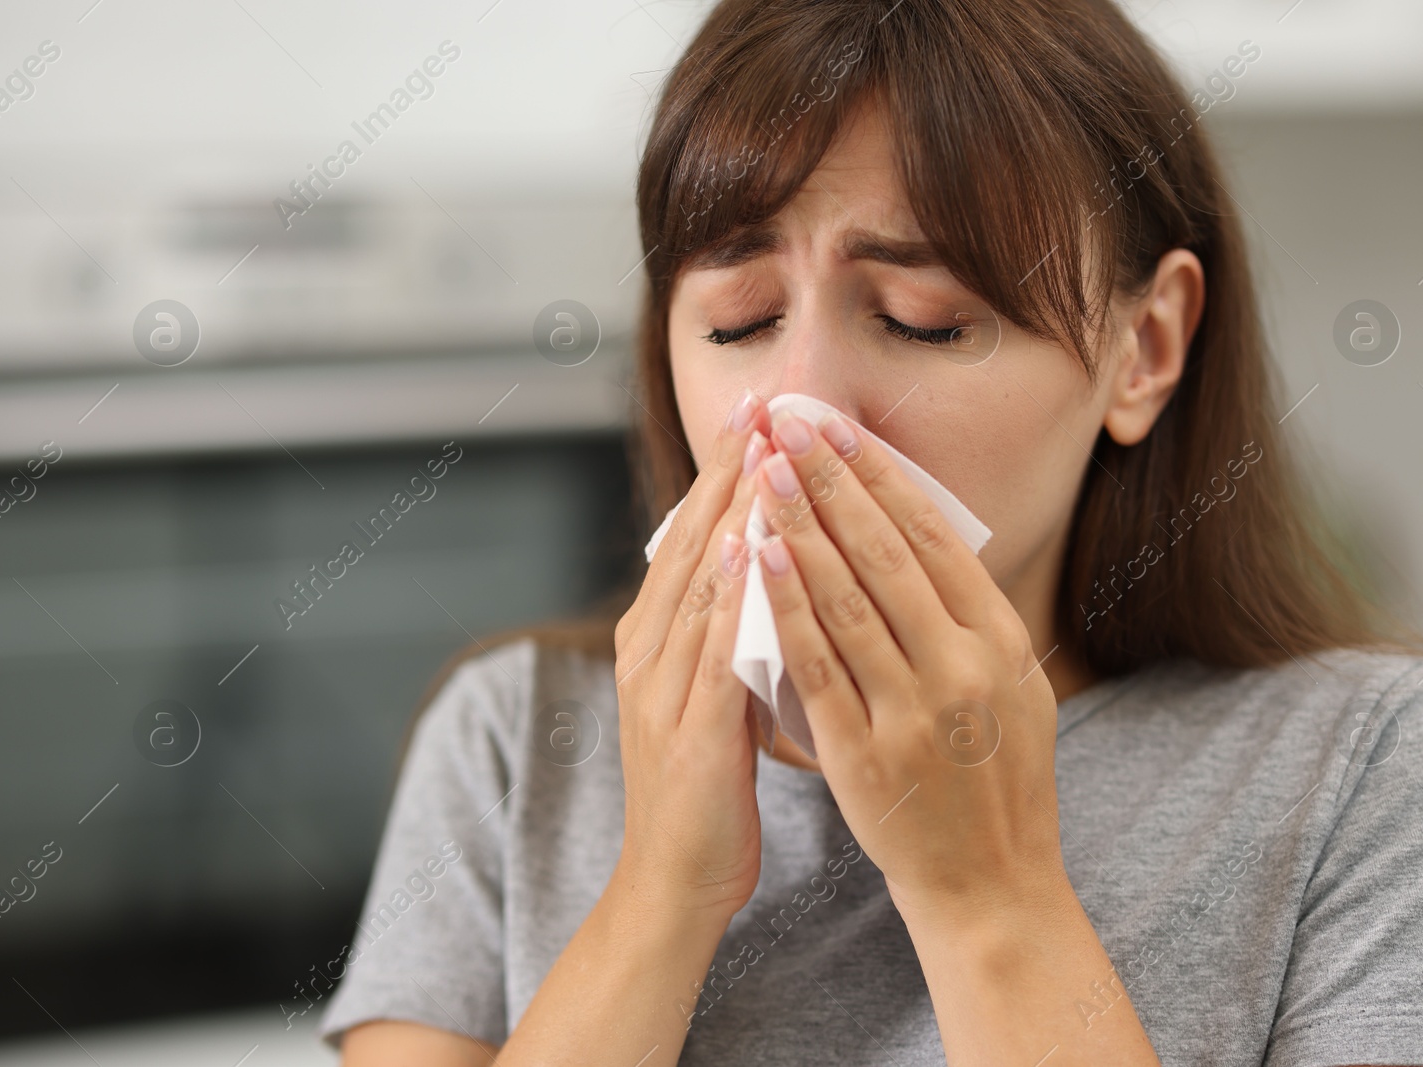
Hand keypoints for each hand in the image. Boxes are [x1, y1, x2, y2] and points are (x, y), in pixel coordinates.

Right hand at [611, 387, 773, 921]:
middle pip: (692, 543)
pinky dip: (733, 595)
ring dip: (733, 513)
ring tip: (765, 450)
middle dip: (729, 470)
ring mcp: (661, 687)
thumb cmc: (706, 789)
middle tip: (763, 402)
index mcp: (656, 638)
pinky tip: (757, 549)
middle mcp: (649, 649)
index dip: (725, 473)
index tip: (760, 413)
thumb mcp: (715, 694)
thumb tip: (773, 568)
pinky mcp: (688, 731)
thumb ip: (731, 632)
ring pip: (701, 583)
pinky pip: (714, 650)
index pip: (695, 537)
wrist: (672, 881)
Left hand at [750, 407, 1067, 922]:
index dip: (880, 475)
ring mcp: (913, 711)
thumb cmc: (997, 778)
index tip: (838, 427)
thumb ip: (972, 617)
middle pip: (885, 552)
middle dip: (830, 481)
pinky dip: (783, 607)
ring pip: (846, 598)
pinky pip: (815, 666)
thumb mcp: (1013, 686)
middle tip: (788, 425)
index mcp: (1001, 640)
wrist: (990, 882)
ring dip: (799, 526)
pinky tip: (757, 559)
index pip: (933, 536)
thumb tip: (927, 537)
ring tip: (763, 472)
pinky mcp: (865, 752)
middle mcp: (963, 667)